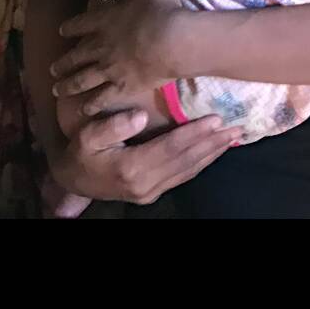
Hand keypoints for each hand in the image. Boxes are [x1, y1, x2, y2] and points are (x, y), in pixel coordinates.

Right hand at [48, 110, 236, 205]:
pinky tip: (214, 151)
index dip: (194, 133)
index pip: (171, 148)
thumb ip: (112, 126)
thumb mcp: (88, 135)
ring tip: (233, 137)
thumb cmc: (81, 152)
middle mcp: (146, 184)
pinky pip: (183, 176)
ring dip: (212, 153)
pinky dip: (202, 163)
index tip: (216, 118)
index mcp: (132, 167)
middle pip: (186, 160)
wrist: (73, 182)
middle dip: (213, 143)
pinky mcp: (153, 193)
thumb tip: (139, 116)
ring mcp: (151, 191)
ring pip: (189, 170)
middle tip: (237, 127)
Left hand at [52, 0, 184, 99]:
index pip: (82, 24)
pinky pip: (102, 98)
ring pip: (83, 79)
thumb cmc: (161, 11)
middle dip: (63, 63)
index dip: (71, 27)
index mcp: (105, 21)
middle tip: (52, 69)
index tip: (62, 31)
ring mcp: (110, 69)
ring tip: (57, 90)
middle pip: (77, 56)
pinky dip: (91, 104)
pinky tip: (83, 110)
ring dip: (68, 85)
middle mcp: (101, 46)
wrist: (173, 41)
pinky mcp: (123, 87)